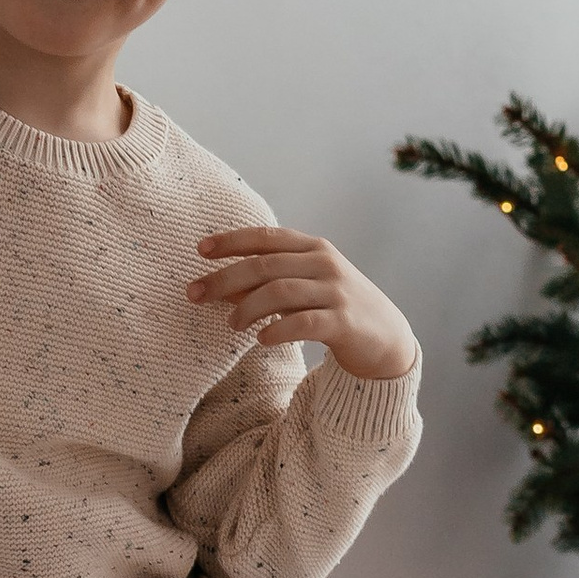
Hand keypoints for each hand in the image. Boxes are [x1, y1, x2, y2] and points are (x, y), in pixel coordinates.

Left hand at [190, 226, 417, 379]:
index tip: (200, 250)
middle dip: (224, 278)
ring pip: (280, 292)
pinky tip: (261, 340)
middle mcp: (324, 264)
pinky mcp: (344, 322)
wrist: (384, 337)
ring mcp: (336, 292)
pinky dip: (278, 330)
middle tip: (194, 294)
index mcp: (313, 248)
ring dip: (247, 307)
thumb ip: (265, 283)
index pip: (266, 237)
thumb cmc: (333, 308)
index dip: (231, 241)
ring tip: (230, 324)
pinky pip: (304, 323)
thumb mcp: (301, 288)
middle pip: (264, 265)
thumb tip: (216, 286)